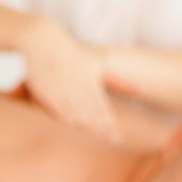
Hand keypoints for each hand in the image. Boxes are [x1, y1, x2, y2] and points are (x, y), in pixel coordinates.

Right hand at [18, 18, 120, 142]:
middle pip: (93, 112)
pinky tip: (73, 124)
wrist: (42, 41)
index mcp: (91, 82)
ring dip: (88, 124)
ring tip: (99, 135)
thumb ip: (116, 81)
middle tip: (113, 139)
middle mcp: (78, 87)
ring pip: (77, 111)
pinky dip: (66, 116)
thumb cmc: (70, 55)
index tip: (118, 136)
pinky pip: (57, 106)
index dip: (110, 123)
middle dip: (103, 127)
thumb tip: (139, 91)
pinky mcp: (46, 91)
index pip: (103, 108)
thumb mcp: (96, 66)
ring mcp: (62, 90)